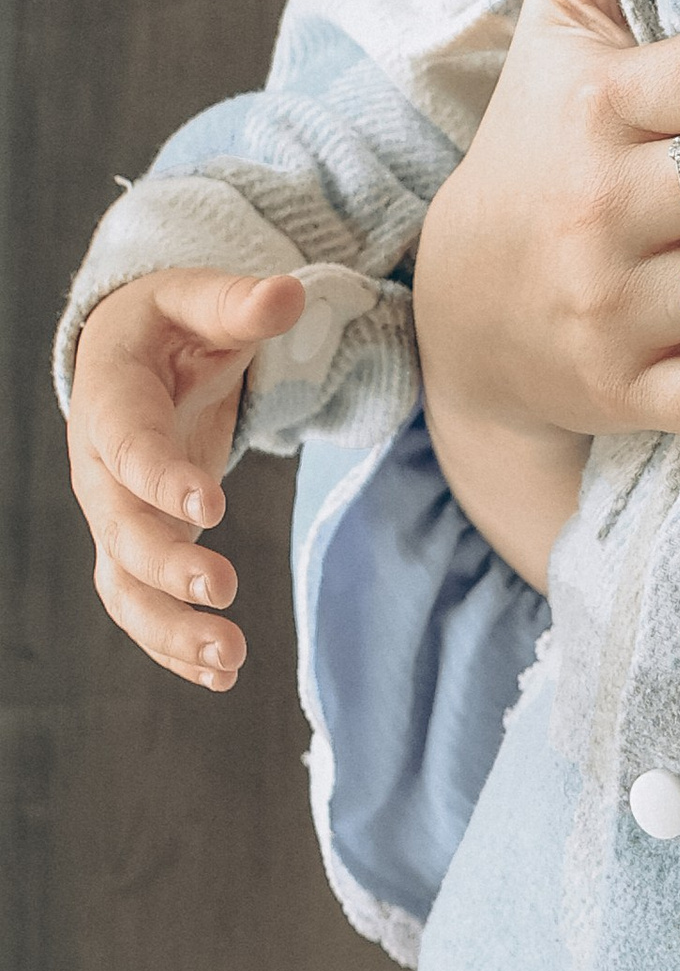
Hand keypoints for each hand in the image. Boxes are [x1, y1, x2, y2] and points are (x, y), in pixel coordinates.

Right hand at [68, 267, 310, 685]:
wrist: (133, 355)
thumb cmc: (170, 324)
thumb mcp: (198, 300)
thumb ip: (239, 303)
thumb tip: (288, 293)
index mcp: (109, 401)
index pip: (127, 446)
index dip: (160, 478)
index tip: (211, 508)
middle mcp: (99, 468)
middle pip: (119, 528)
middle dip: (166, 566)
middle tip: (224, 591)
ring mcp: (115, 514)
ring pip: (123, 584)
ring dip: (169, 628)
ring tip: (230, 661)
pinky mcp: (138, 545)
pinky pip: (141, 605)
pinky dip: (173, 645)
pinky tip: (221, 677)